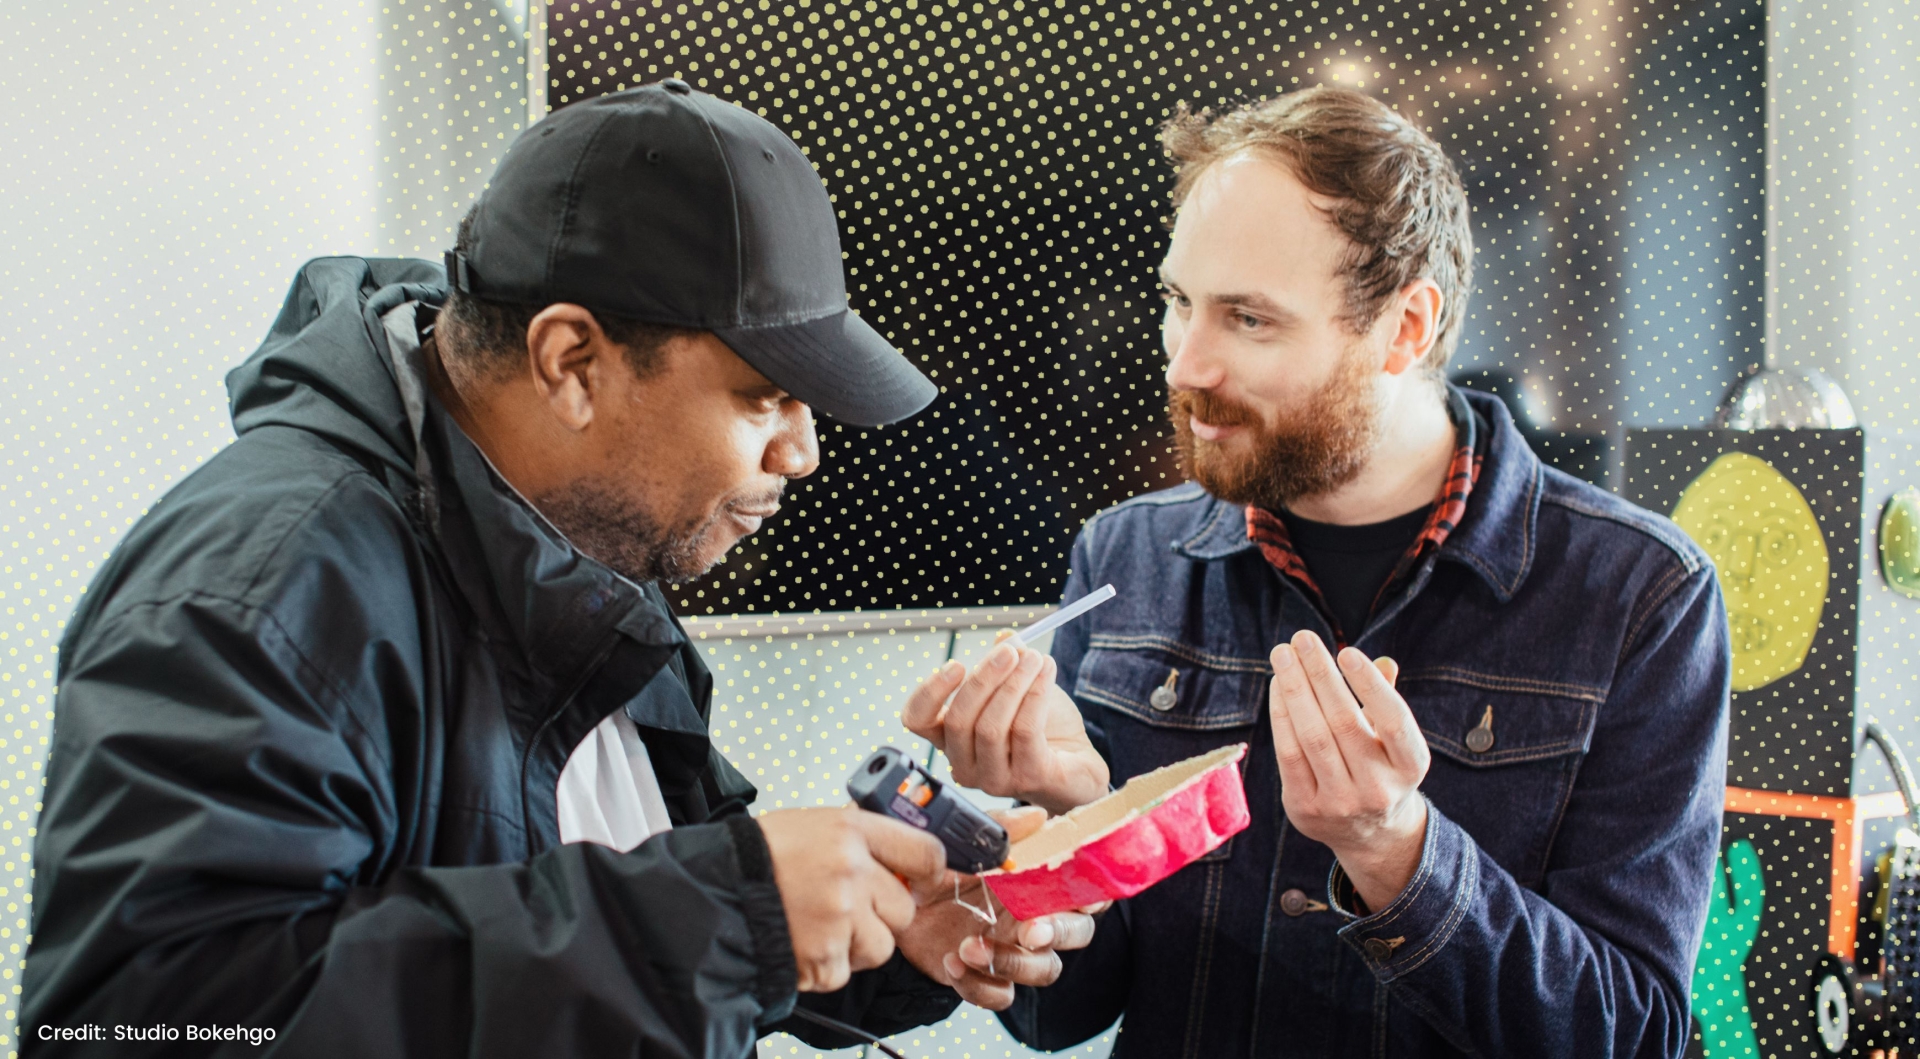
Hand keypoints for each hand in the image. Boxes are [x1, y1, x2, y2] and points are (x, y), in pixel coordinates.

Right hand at [758, 806, 948, 992]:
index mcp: (851, 831)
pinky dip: (827, 965)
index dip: (927, 871)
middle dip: (882, 914)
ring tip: (821, 926)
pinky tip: (803, 942)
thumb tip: (898, 852)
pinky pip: (846, 971)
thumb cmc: (760, 855)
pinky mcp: (824, 956)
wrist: (713, 889)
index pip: (926, 852)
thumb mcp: (813, 824)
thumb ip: (858, 838)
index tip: (920, 878)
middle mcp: (851, 872)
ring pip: (882, 946)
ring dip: (858, 943)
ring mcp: (839, 917)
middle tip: (850, 908)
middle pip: (904, 908)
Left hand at [896, 807, 1105, 1008]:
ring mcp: (1013, 949)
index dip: (1094, 896)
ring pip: (1045, 969)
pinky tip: (953, 964)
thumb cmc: (939, 869)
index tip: (1082, 901)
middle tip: (1029, 931)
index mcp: (1036, 881)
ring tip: (969, 947)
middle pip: (1077, 932)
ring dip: (1014, 962)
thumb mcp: (964, 842)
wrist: (897, 903)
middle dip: (1059, 933)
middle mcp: (1032, 916)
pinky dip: (981, 985)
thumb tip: (1037, 817)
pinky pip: (1004, 995)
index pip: (1085, 889)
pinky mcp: (989, 977)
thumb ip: (1000, 829)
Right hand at [902, 641, 1108, 815]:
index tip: (955, 664)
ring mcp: (993, 779)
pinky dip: (1035, 696)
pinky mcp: (1027, 779)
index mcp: (950, 739)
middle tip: (1008, 652)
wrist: (1077, 761)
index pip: (918, 720)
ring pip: (990, 727)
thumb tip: (1006, 637)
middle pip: (958, 720)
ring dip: (1014, 684)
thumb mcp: (1017, 688)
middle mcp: (964, 764)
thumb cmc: (1041, 727)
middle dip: (984, 678)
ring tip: (1036, 659)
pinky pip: (1024, 732)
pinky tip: (1047, 674)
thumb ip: (1006, 663)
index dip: (930, 692)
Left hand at [1268, 630, 1429, 911]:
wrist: (1370, 834)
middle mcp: (1378, 789)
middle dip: (1320, 675)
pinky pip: (1288, 754)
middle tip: (1302, 638)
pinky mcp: (1305, 808)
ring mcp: (1340, 803)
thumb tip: (1382, 662)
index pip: (1393, 721)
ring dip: (1294, 689)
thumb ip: (1386, 701)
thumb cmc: (1381, 768)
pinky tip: (1277, 686)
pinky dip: (1281, 716)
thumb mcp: (1395, 740)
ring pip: (1312, 736)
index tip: (1347, 651)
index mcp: (1410, 767)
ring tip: (1283, 655)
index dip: (1370, 685)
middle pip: (1343, 723)